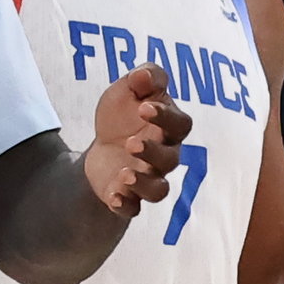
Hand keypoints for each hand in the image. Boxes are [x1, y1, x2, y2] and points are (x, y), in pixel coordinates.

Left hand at [84, 70, 189, 218]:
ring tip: (124, 174)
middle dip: (152, 152)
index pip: (180, 125)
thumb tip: (143, 75)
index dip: (166, 117)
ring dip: (143, 184)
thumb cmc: (124, 114)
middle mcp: (164, 156)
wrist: (103, 142)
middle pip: (170, 160)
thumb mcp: (128, 89)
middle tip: (130, 143)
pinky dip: (125, 204)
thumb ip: (143, 77)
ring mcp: (148, 178)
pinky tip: (114, 196)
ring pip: (158, 190)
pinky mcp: (129, 197)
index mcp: (169, 128)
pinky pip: (133, 208)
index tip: (143, 108)